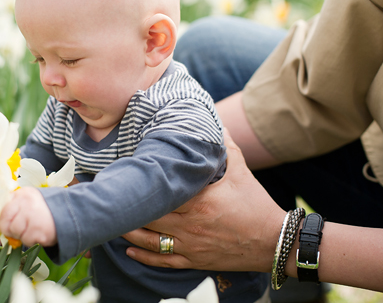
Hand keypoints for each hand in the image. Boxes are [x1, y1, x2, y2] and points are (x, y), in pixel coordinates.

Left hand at [0, 187, 56, 246]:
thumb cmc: (44, 208)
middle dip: (11, 230)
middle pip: (6, 224)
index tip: (9, 223)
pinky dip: (32, 240)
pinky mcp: (40, 232)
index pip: (3, 210)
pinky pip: (27, 240)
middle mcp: (27, 204)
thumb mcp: (29, 200)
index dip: (4, 220)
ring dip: (22, 235)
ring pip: (16, 234)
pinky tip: (39, 233)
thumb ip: (14, 206)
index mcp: (23, 194)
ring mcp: (33, 218)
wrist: (70, 213)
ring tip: (33, 229)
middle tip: (21, 229)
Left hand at [122, 128, 285, 272]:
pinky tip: (128, 249)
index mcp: (199, 200)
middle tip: (108, 196)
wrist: (274, 242)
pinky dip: (143, 256)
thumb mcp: (240, 171)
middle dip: (128, 206)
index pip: (161, 191)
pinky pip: (163, 261)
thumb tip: (213, 120)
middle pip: (148, 215)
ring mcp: (190, 245)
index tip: (123, 173)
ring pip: (150, 240)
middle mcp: (190, 224)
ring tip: (113, 220)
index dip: (140, 182)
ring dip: (129, 231)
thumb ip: (224, 145)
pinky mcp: (193, 260)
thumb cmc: (255, 204)